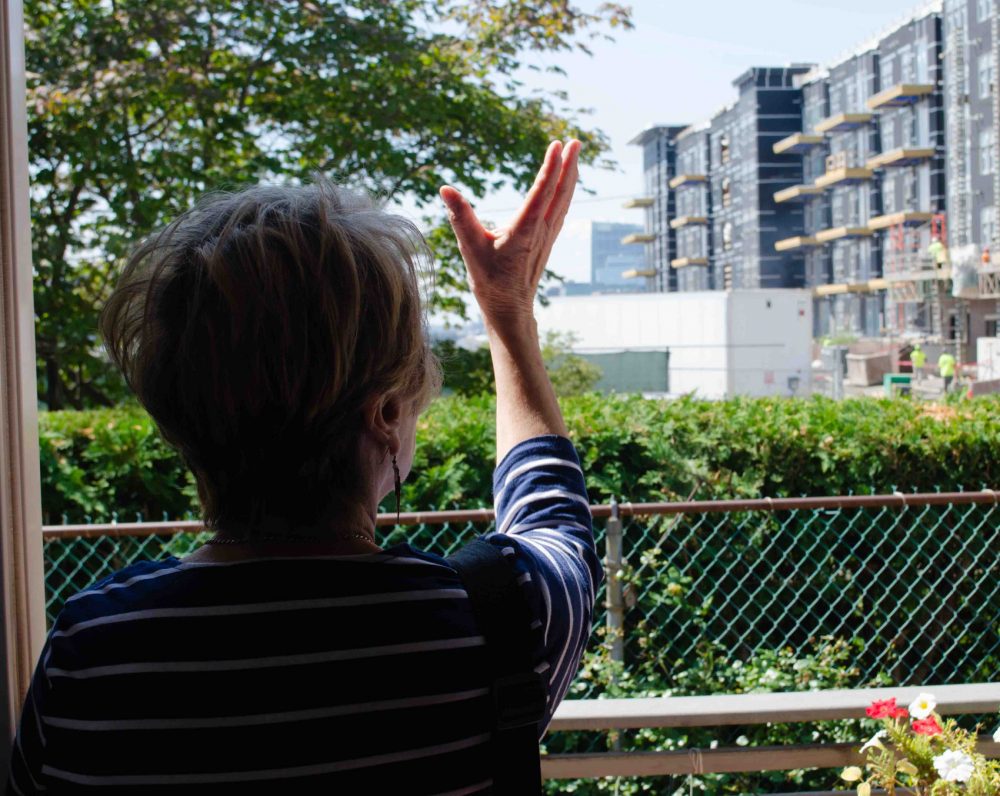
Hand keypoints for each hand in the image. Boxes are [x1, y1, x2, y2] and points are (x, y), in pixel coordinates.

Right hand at [439, 139, 579, 336]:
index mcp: (525, 229)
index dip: (551, 166)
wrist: (509, 309)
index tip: (557, 144)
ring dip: (571, 175)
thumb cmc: (489, 280)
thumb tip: (445, 189)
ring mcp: (548, 235)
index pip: (542, 191)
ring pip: (564, 199)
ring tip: (574, 153)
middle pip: (561, 191)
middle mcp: (542, 230)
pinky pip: (561, 209)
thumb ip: (460, 216)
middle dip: (569, 164)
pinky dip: (566, 191)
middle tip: (576, 141)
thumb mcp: (470, 247)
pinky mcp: (547, 240)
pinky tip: (567, 184)